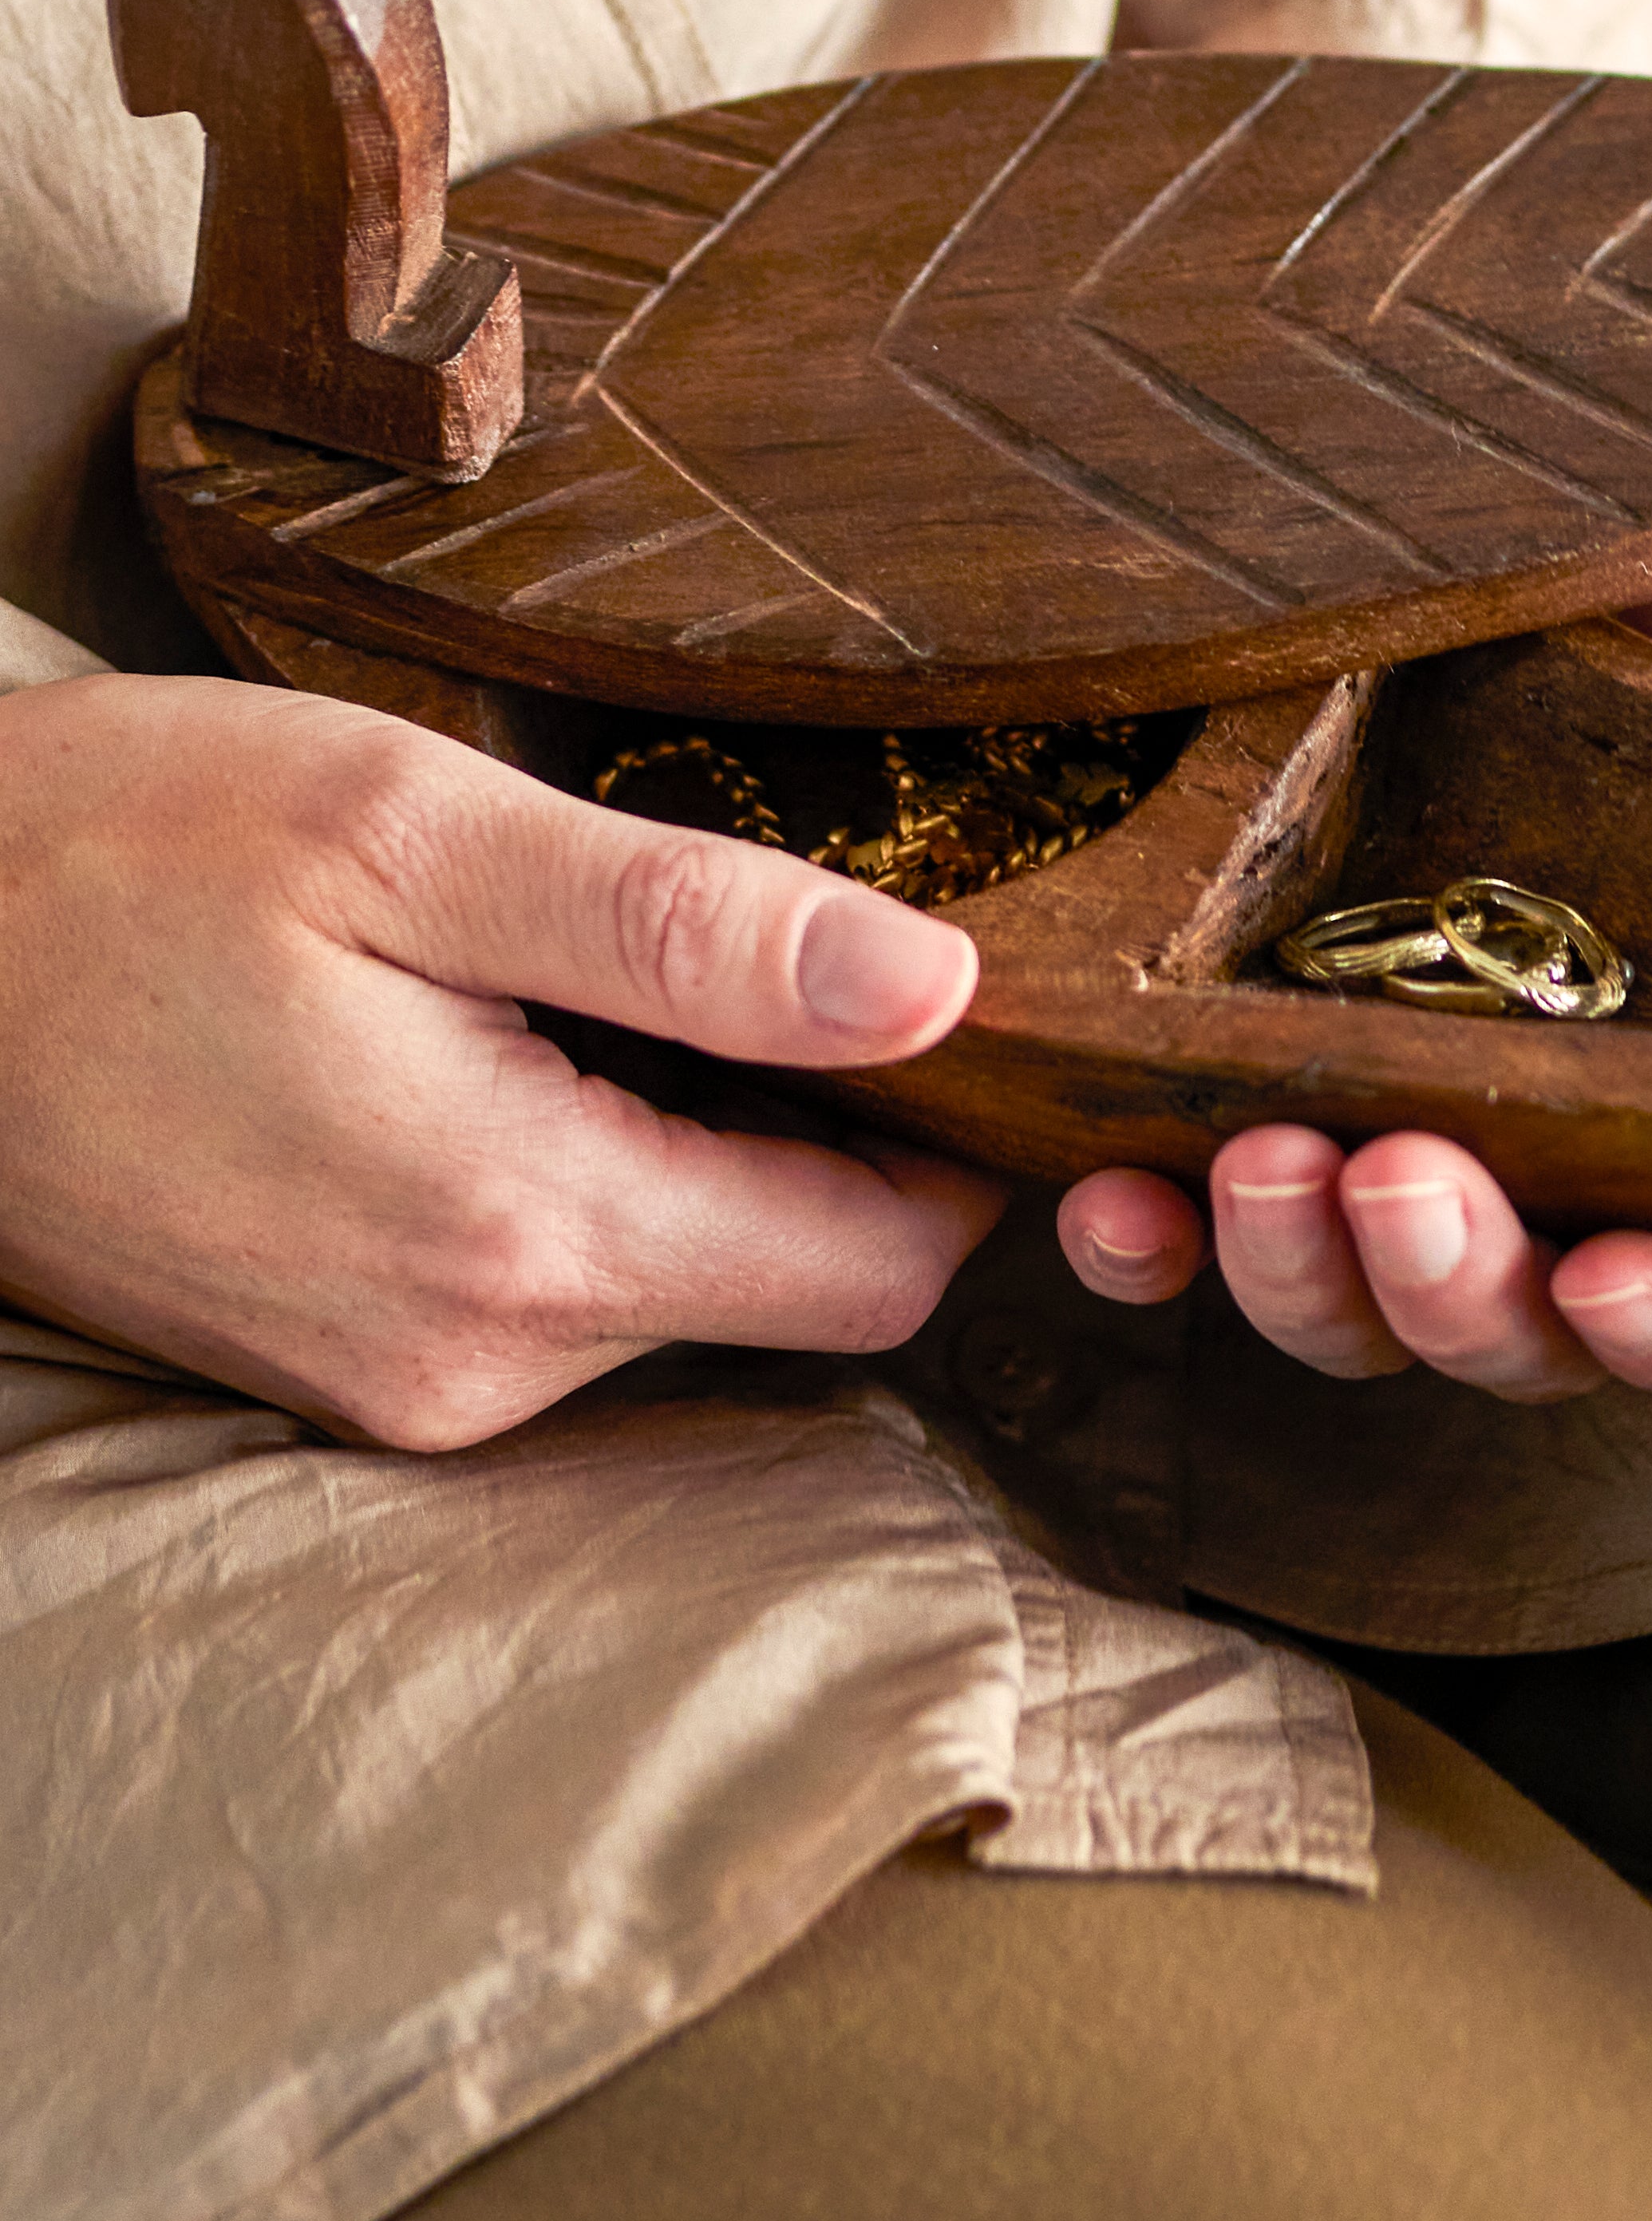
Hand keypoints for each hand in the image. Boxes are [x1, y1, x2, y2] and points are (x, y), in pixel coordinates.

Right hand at [0, 673, 996, 1448]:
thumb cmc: (128, 852)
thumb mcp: (415, 833)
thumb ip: (688, 926)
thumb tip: (933, 987)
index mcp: (525, 1239)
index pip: (883, 1266)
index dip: (954, 1135)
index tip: (948, 998)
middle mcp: (477, 1367)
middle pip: (793, 1284)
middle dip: (832, 1133)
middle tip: (779, 942)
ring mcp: (402, 1387)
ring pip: (680, 1283)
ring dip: (702, 1146)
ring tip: (621, 974)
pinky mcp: (348, 1365)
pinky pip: (558, 1287)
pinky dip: (592, 1174)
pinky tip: (523, 1040)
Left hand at [1058, 562, 1651, 1398]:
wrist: (1388, 498)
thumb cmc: (1599, 584)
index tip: (1625, 1280)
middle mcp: (1525, 1132)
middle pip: (1515, 1320)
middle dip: (1462, 1292)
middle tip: (1408, 1189)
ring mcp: (1355, 1119)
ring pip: (1342, 1305)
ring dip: (1306, 1280)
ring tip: (1266, 1164)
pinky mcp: (1196, 1086)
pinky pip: (1162, 1233)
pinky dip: (1137, 1249)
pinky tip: (1103, 1202)